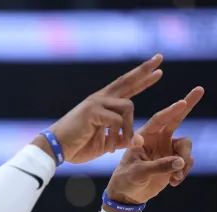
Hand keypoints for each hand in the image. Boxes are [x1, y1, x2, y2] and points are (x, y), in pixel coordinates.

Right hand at [47, 54, 164, 163]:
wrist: (56, 149)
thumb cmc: (78, 145)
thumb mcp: (106, 142)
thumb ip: (122, 138)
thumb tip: (138, 139)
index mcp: (103, 104)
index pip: (126, 87)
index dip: (142, 79)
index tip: (157, 70)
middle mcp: (100, 99)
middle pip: (126, 80)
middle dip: (144, 70)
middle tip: (159, 58)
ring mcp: (96, 102)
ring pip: (127, 107)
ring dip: (128, 128)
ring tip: (119, 145)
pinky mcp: (92, 110)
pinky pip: (117, 120)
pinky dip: (116, 136)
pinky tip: (109, 147)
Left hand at [105, 87, 204, 204]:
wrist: (128, 194)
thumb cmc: (126, 180)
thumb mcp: (139, 173)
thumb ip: (159, 166)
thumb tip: (181, 161)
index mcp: (144, 136)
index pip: (159, 120)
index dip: (171, 111)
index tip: (182, 103)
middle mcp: (157, 139)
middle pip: (176, 119)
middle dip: (188, 104)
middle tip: (200, 89)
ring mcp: (167, 149)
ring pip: (186, 146)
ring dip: (185, 161)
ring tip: (176, 177)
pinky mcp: (174, 160)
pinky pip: (187, 161)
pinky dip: (184, 171)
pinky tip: (174, 182)